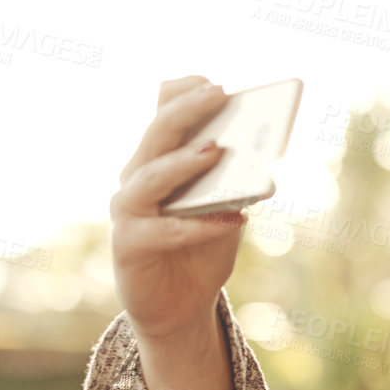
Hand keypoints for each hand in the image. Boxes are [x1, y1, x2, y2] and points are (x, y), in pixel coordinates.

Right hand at [110, 76, 252, 389]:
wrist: (180, 307)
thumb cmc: (202, 251)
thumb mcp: (225, 212)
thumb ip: (235, 187)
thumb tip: (260, 159)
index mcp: (158, 161)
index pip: (160, 113)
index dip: (183, 93)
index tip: (216, 82)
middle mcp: (136, 178)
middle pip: (155, 135)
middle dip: (187, 112)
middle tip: (219, 94)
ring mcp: (128, 211)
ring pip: (151, 177)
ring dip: (184, 162)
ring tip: (217, 150)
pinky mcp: (129, 246)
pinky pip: (166, 231)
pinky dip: (201, 225)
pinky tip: (235, 221)